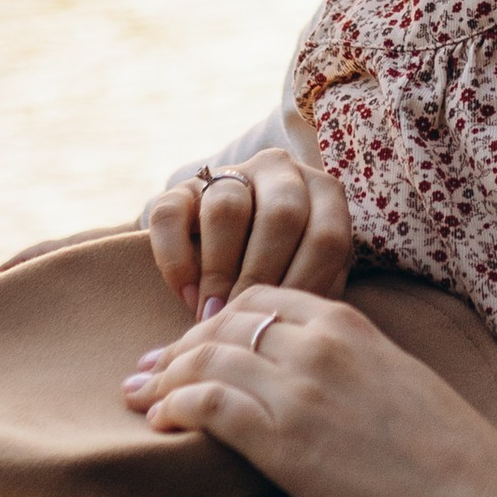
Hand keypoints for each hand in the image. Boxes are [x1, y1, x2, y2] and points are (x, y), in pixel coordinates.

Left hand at [121, 285, 496, 496]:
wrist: (468, 495)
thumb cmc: (442, 446)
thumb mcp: (392, 372)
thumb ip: (344, 357)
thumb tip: (299, 369)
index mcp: (345, 321)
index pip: (257, 297)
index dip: (215, 319)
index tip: (193, 343)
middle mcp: (316, 344)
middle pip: (222, 326)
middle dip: (176, 347)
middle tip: (147, 371)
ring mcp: (298, 389)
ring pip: (205, 360)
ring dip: (163, 378)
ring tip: (140, 397)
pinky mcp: (283, 440)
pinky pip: (209, 406)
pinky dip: (176, 407)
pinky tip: (162, 422)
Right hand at [144, 147, 354, 319]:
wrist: (237, 254)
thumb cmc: (286, 276)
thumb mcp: (311, 278)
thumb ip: (312, 293)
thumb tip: (288, 325)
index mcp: (322, 192)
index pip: (327, 236)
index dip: (307, 285)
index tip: (285, 322)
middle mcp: (279, 172)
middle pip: (280, 215)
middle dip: (262, 276)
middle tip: (247, 318)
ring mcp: (228, 175)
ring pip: (226, 208)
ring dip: (220, 271)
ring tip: (214, 314)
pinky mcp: (180, 189)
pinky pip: (170, 216)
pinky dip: (177, 261)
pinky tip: (188, 296)